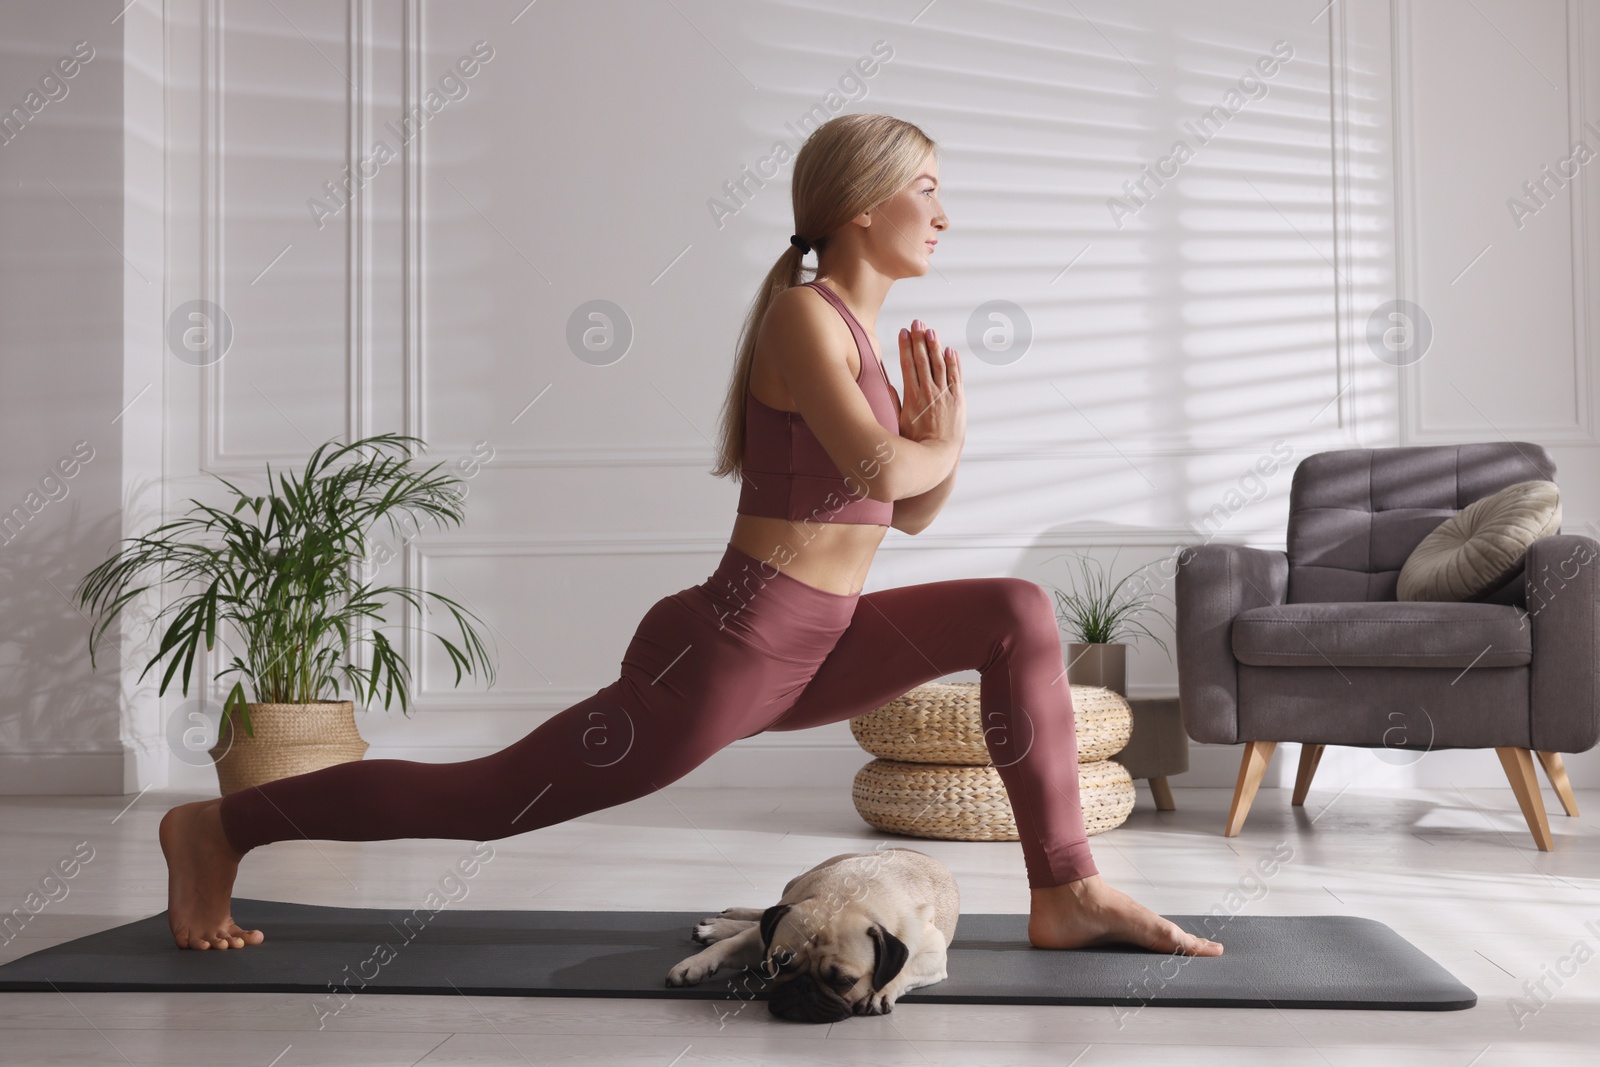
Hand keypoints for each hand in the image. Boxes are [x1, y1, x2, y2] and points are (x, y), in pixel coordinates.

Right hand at [896, 319, 964, 445]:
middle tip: (917, 323)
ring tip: (931, 330)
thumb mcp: (897, 424)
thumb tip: (889, 386)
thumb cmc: (915, 444)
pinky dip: (953, 362)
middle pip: (923, 359)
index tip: (904, 332)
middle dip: (920, 339)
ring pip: (939, 364)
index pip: (907, 364)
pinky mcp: (958, 400)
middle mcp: (929, 392)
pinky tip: (950, 350)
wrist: (938, 456)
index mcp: (912, 397)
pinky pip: (956, 377)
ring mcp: (944, 395)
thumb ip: (894, 403)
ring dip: (935, 346)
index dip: (906, 345)